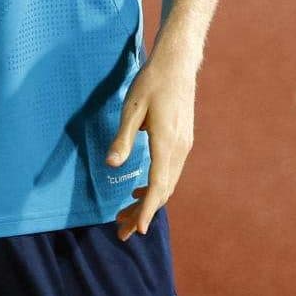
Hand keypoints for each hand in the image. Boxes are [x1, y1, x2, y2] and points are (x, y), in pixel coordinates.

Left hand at [109, 49, 196, 239]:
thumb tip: (111, 165)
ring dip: (148, 201)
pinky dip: (156, 187)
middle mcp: (180, 149)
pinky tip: (138, 189)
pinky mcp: (182, 141)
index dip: (148, 209)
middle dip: (143, 212)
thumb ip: (122, 138)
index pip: (159, 185)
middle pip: (163, 191)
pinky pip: (170, 173)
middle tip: (121, 230)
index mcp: (167, 143)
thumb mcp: (131, 108)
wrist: (178, 64)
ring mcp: (184, 146)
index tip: (139, 230)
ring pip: (168, 183)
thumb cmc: (151, 82)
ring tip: (125, 215)